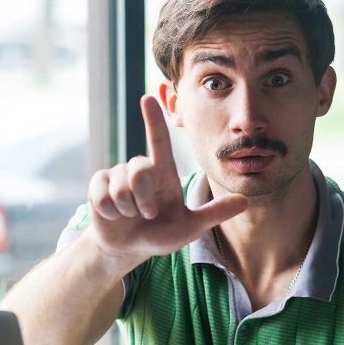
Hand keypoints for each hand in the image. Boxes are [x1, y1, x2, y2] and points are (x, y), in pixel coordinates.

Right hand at [87, 96, 247, 265]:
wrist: (129, 247)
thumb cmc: (160, 234)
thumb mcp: (190, 227)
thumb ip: (214, 214)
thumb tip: (245, 202)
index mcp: (163, 173)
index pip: (159, 141)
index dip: (154, 120)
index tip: (148, 97)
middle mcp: (140, 169)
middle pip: (139, 171)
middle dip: (143, 200)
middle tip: (147, 214)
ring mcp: (117, 175)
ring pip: (120, 187)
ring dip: (128, 209)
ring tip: (130, 215)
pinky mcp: (98, 185)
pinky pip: (102, 196)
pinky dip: (110, 212)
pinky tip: (114, 215)